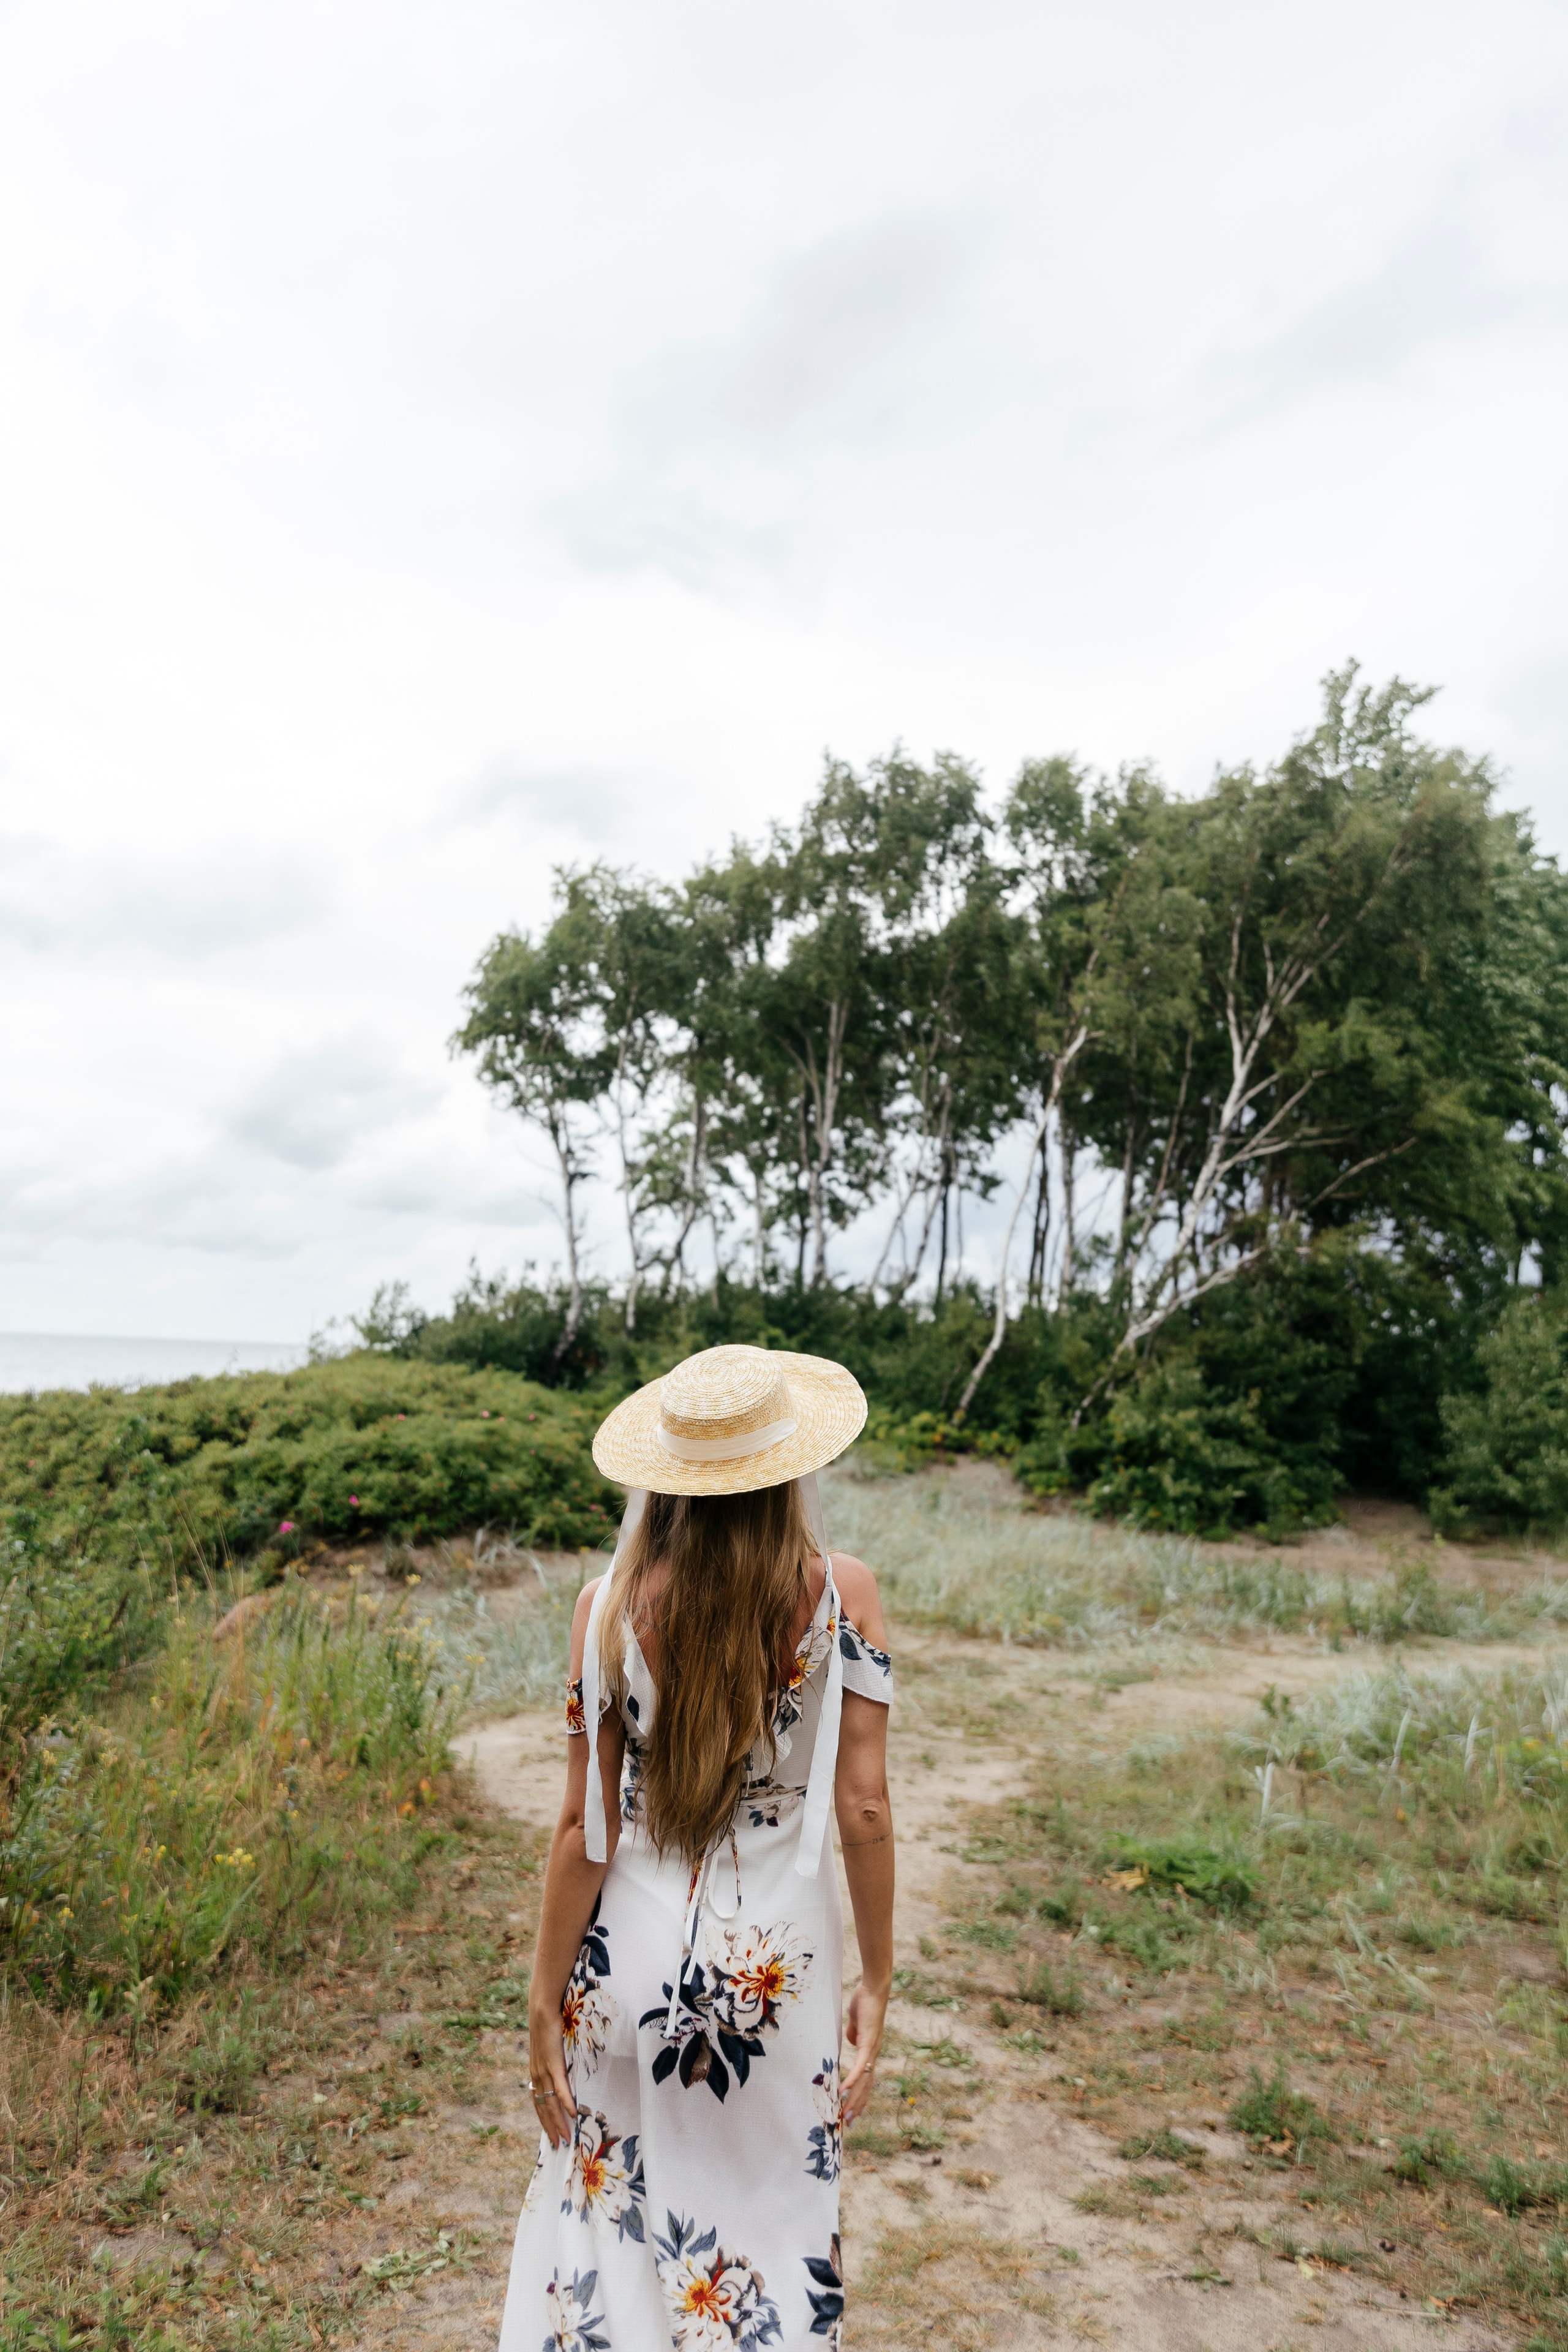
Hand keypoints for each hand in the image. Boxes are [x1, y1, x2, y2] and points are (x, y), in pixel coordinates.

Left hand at [527, 2003, 574, 2148]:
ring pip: (550, 2103)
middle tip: (560, 2146)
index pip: (539, 2104)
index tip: (552, 2137)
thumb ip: (554, 2064)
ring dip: (559, 2122)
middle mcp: (536, 2076)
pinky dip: (567, 2102)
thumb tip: (562, 2075)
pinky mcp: (553, 2063)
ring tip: (567, 2137)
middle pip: (543, 2109)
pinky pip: (561, 2087)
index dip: (545, 2121)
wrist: (542, 2009)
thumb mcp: (549, 2050)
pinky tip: (574, 2113)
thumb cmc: (548, 2027)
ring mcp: (544, 2071)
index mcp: (535, 2074)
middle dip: (551, 2129)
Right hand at [840, 1980, 886, 2126]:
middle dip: (857, 2105)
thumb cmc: (864, 2002)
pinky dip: (851, 2080)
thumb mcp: (856, 2023)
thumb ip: (854, 2034)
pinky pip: (859, 2067)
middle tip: (849, 2123)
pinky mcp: (868, 2044)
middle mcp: (873, 2054)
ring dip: (854, 2099)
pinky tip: (842, 2091)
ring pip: (863, 2082)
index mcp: (870, 2051)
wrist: (874, 1989)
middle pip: (866, 2086)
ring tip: (847, 2114)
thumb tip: (851, 2042)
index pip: (865, 2079)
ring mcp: (872, 2050)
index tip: (853, 2110)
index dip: (859, 2095)